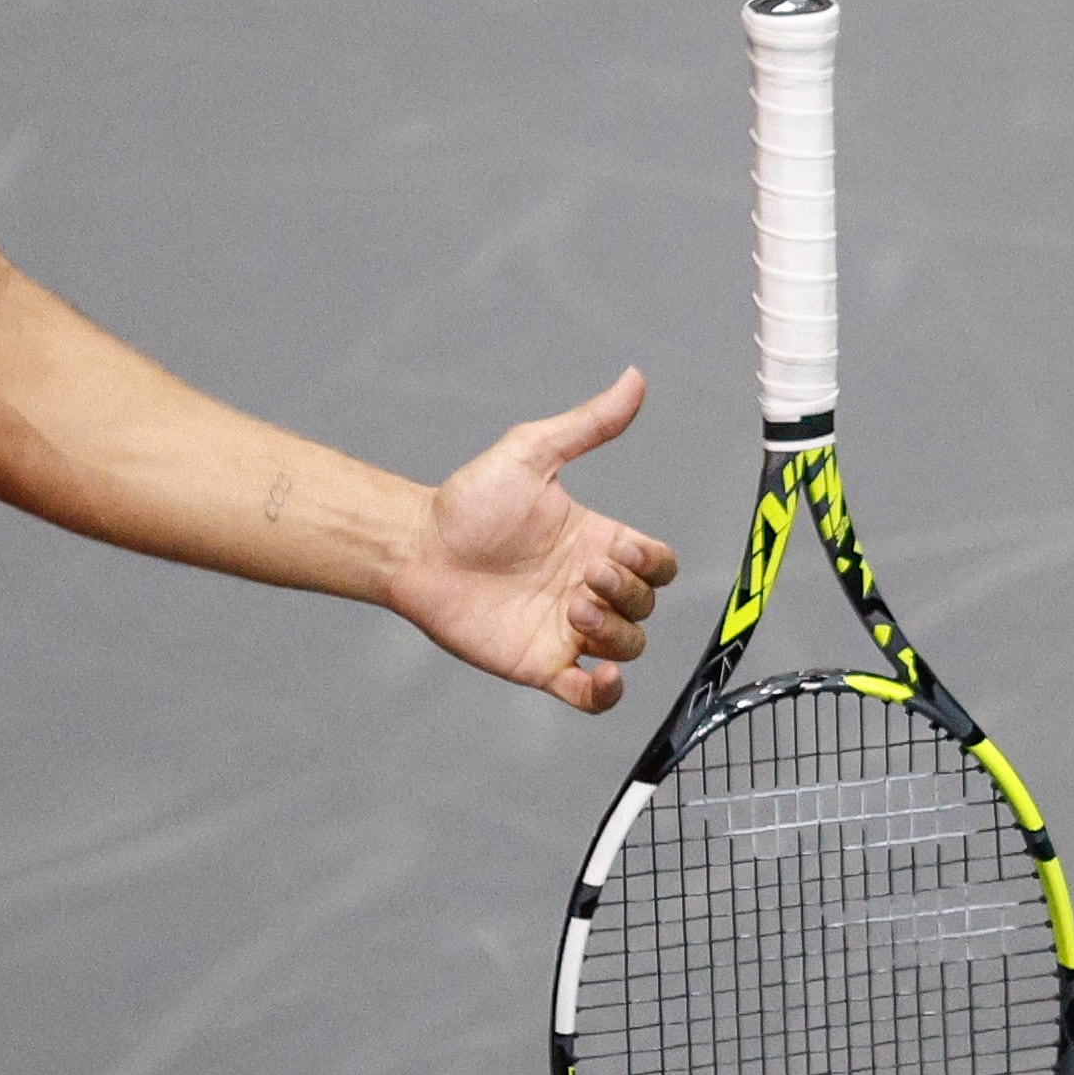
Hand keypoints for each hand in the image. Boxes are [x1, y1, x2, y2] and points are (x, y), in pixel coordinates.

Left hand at [389, 369, 681, 709]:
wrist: (416, 547)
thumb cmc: (468, 500)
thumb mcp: (531, 454)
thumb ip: (587, 425)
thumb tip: (634, 378)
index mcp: (596, 542)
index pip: (657, 565)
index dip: (651, 564)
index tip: (616, 549)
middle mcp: (588, 587)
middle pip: (647, 605)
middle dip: (626, 594)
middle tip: (580, 579)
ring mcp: (566, 629)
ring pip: (628, 647)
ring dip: (615, 634)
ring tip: (571, 610)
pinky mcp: (539, 663)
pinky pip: (591, 696)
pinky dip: (606, 693)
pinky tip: (599, 674)